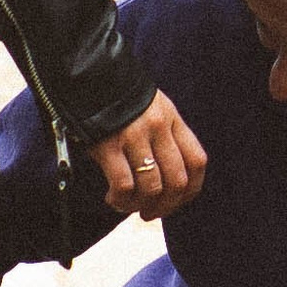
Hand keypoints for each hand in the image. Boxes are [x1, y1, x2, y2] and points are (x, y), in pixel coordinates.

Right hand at [90, 89, 206, 218]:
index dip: (191, 190)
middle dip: (166, 206)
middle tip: (150, 213)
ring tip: (128, 206)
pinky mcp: (108, 145)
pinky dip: (120, 200)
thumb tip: (168, 180)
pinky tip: (112, 198)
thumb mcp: (155, 108)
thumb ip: (166, 136)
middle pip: (177, 181)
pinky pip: (123, 185)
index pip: (197, 162)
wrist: (90, 74)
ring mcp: (134, 136)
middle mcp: (159, 128)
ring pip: (151, 187)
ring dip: (141, 206)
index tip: (177, 201)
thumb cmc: (122, 98)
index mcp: (173, 119)